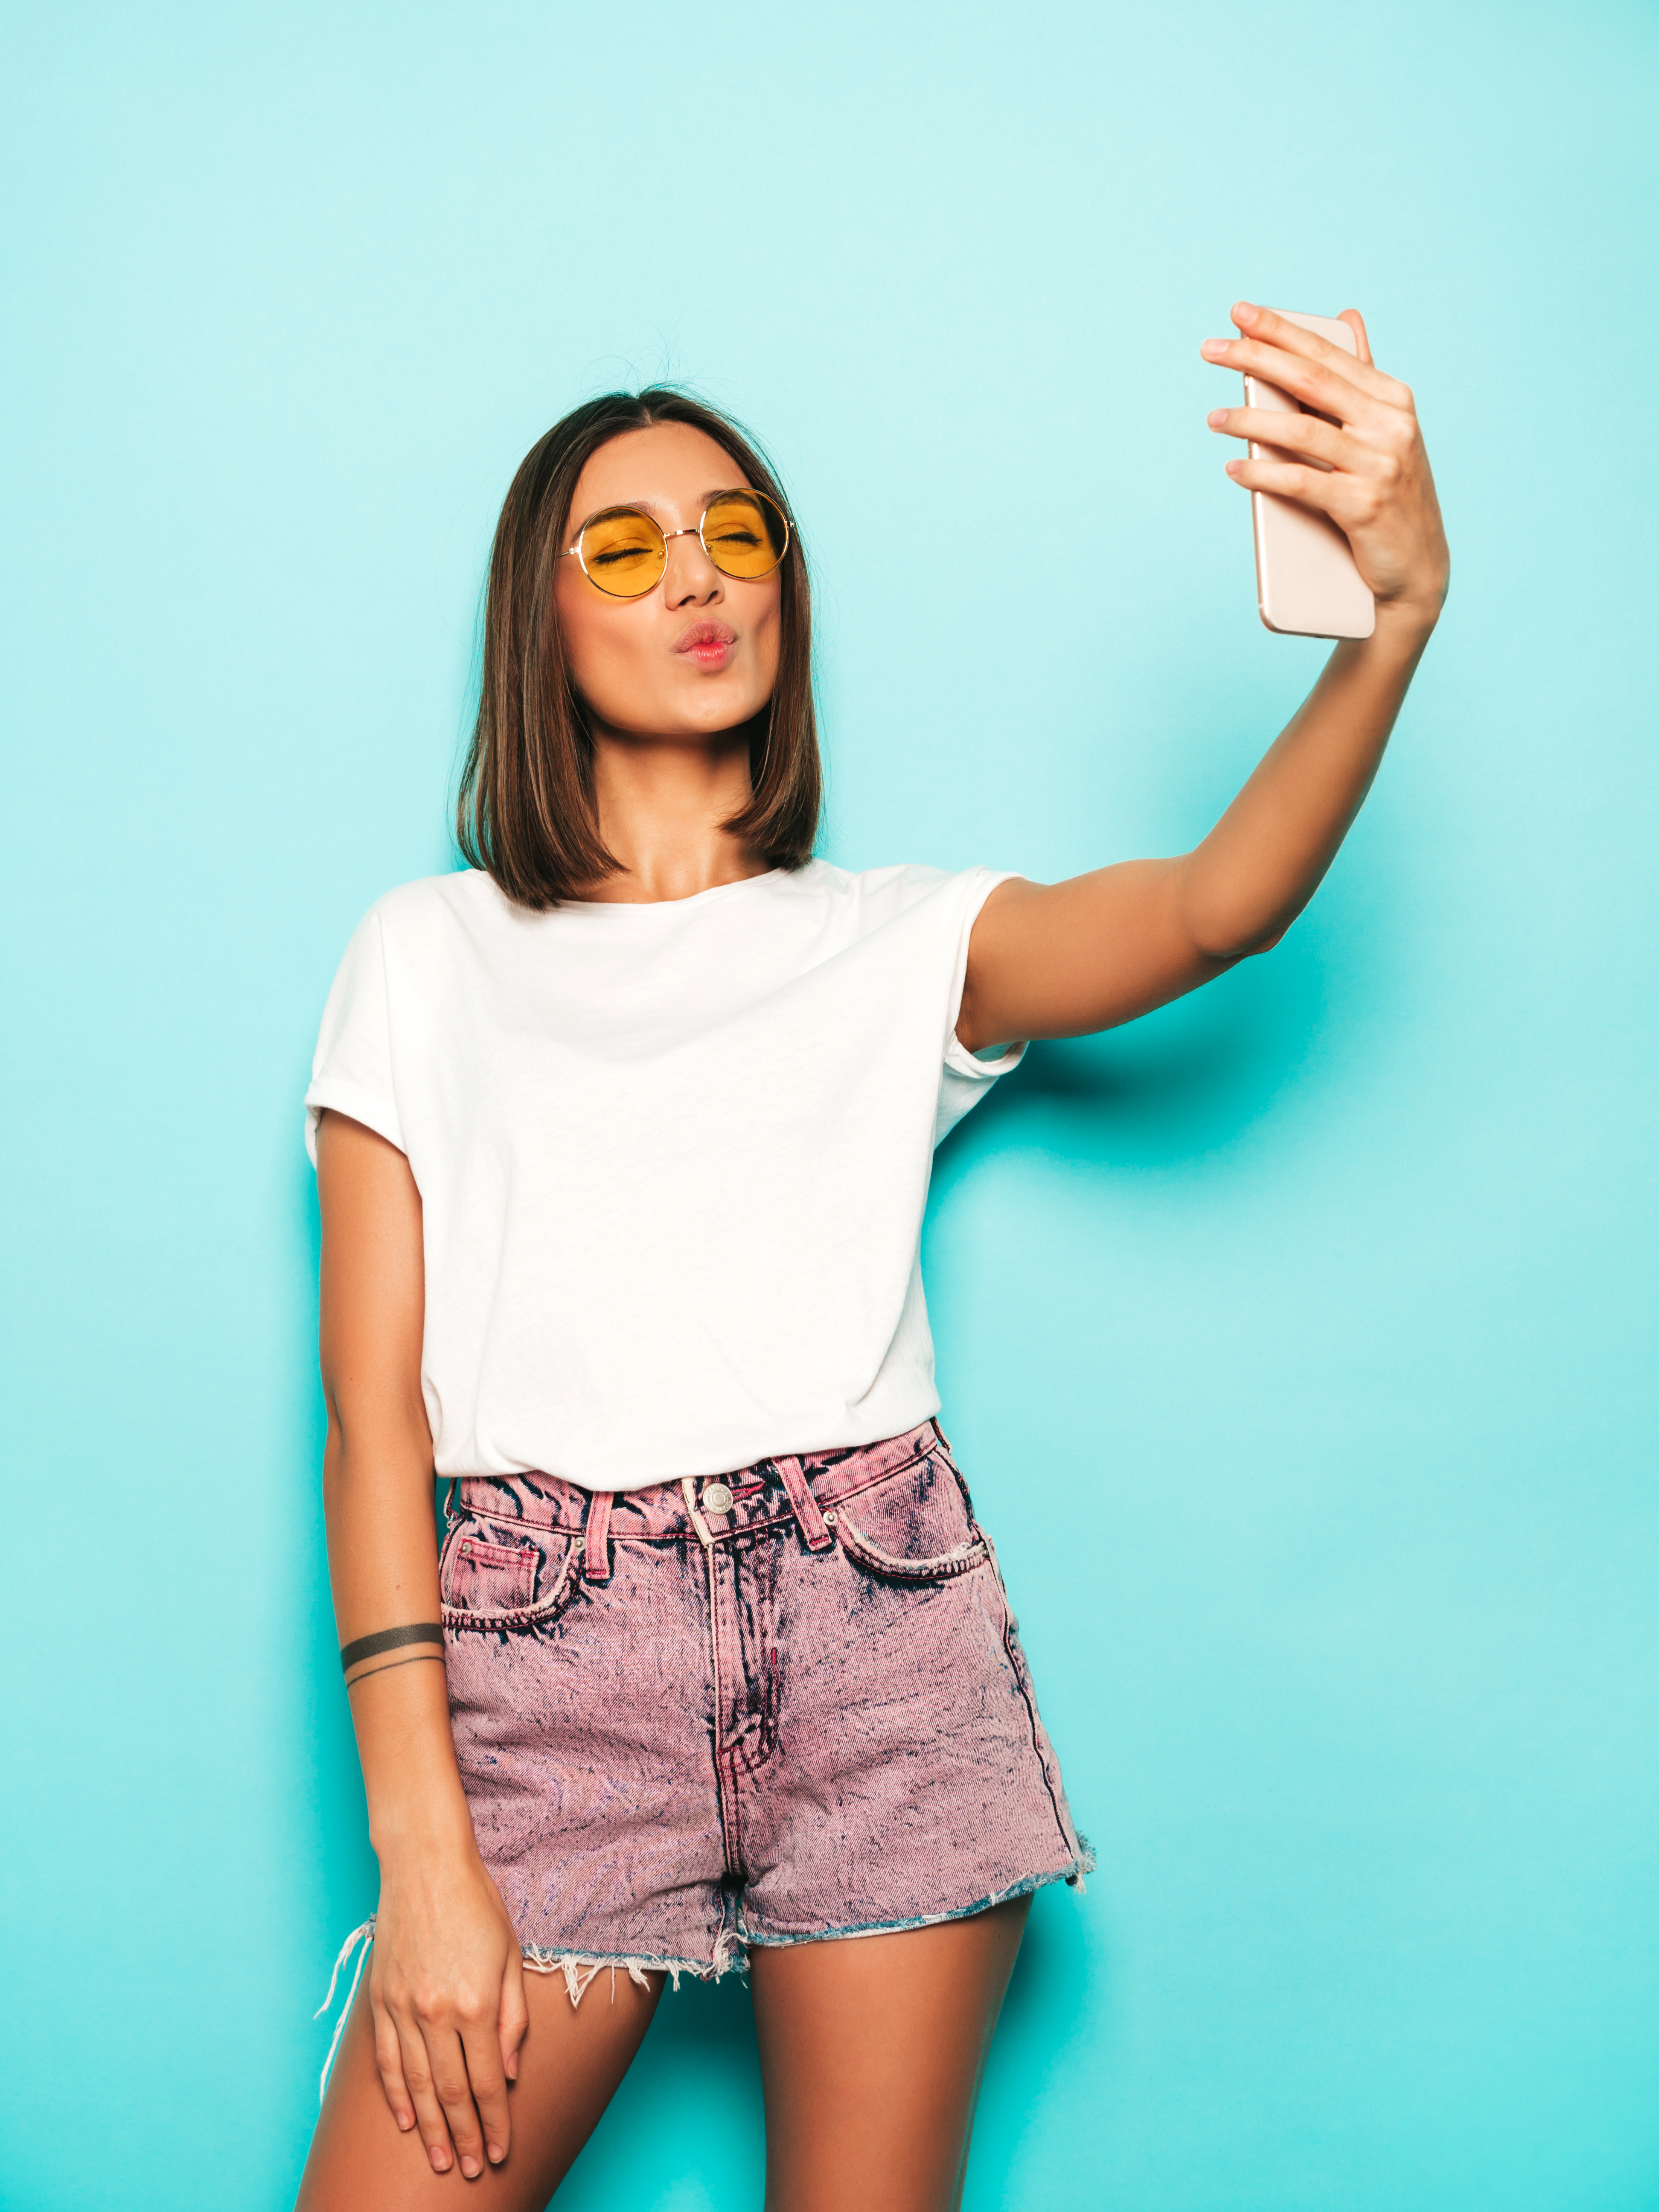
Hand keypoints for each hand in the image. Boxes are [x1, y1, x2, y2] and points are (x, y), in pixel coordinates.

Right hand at [368, 1842, 529, 2178]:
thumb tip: (510, 2070)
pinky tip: (404, 2119)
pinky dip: (394, 2094)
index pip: (488, 2081)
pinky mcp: (380, 2000)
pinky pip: (385, 2059)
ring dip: (429, 2127)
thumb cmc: (476, 1903)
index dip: (495, 2122)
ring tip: (439, 2159)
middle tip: (469, 2170)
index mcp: (475, 2002)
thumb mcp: (511, 1954)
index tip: (500, 2150)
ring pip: (415, 2085)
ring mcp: (403, 2008)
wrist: (425, 1865)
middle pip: (451, 2093)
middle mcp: (436, 2013)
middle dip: (463, 2137)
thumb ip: (513, 2016)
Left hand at [1203, 302, 1449, 630]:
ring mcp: (1379, 465)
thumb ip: (1362, 376)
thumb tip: (1347, 315)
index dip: (1281, 331)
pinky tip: (1234, 468)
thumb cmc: (1391, 494)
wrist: (1418, 567)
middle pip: (1311, 381)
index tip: (1238, 312)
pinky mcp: (1364, 506)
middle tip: (1211, 348)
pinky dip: (1264, 475)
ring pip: (1302, 432)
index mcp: (1392, 398)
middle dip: (1257, 358)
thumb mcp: (1383, 428)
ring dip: (1250, 421)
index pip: (1326, 354)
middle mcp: (1390, 425)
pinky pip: (1302, 484)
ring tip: (1212, 418)